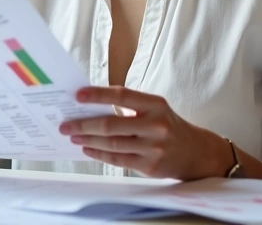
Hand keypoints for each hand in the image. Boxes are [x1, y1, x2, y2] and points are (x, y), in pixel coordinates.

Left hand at [61, 86, 231, 179]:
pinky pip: (117, 159)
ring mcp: (153, 147)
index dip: (98, 95)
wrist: (196, 152)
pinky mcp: (149, 166)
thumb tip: (91, 106)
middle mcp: (155, 125)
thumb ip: (129, 107)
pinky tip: (87, 148)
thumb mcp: (155, 109)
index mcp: (156, 105)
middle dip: (84, 124)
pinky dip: (99, 153)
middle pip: (112, 124)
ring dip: (88, 139)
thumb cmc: (168, 125)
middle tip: (66, 124)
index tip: (78, 95)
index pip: (122, 96)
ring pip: (112, 144)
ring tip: (73, 135)